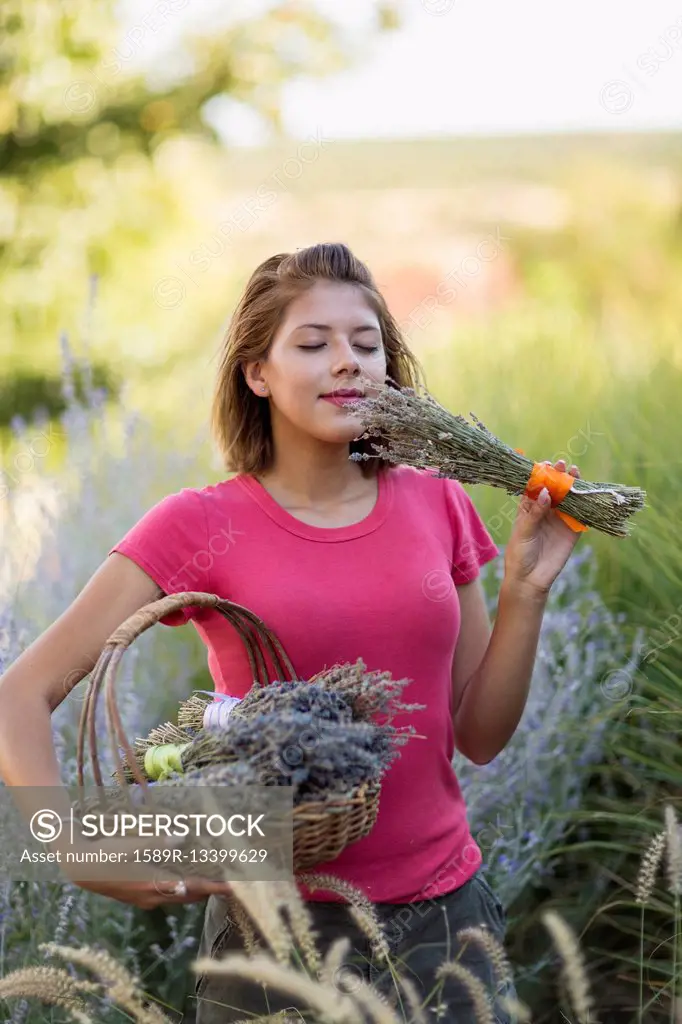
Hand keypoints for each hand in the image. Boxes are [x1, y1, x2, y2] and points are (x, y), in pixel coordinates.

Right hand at [54, 832, 232, 908]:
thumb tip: (181, 838)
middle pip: (189, 895)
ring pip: (178, 895)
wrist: (79, 866)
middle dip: (209, 889)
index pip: (194, 888)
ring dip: (195, 887)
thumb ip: (157, 842)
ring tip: (210, 876)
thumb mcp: (131, 844)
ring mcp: (144, 898)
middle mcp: (153, 896)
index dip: (216, 887)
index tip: (236, 887)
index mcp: (154, 885)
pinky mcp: (137, 894)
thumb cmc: (106, 854)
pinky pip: (166, 892)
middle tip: (228, 880)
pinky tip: (180, 874)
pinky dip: (179, 885)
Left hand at [503, 459, 582, 597]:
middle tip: (562, 464)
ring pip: (568, 499)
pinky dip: (584, 504)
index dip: (540, 475)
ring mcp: (560, 520)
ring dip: (572, 486)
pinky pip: (580, 515)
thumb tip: (547, 492)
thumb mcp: (523, 531)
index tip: (545, 464)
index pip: (535, 488)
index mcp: (529, 509)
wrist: (530, 580)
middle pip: (554, 490)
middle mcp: (546, 512)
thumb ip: (535, 512)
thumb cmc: (519, 554)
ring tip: (575, 472)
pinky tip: (586, 493)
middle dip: (558, 476)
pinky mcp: (572, 532)